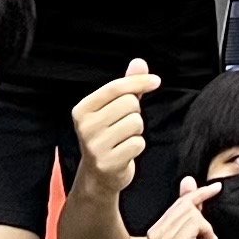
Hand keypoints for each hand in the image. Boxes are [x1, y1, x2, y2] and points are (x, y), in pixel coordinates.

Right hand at [70, 61, 157, 208]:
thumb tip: (139, 62)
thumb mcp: (113, 109)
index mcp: (82, 110)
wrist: (98, 176)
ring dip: (137, 131)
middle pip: (129, 104)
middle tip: (125, 125)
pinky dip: (137, 146)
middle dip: (135, 113)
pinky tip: (126, 152)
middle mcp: (85, 127)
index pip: (116, 88)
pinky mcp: (108, 162)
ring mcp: (95, 146)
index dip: (139, 82)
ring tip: (124, 139)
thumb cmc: (108, 136)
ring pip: (136, 122)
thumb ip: (126, 86)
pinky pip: (138, 143)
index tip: (155, 80)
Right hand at [145, 177, 220, 238]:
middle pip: (186, 205)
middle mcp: (156, 234)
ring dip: (207, 230)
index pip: (179, 204)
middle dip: (203, 219)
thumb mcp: (192, 233)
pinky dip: (209, 235)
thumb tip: (188, 180)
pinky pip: (199, 223)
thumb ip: (189, 207)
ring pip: (194, 214)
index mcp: (155, 231)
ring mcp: (164, 238)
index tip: (216, 187)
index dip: (198, 195)